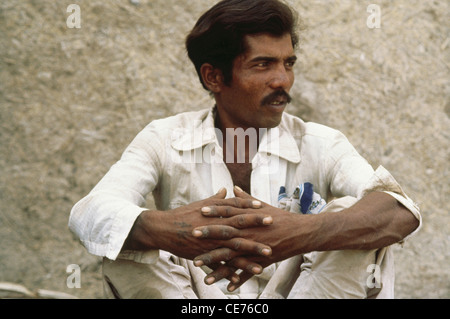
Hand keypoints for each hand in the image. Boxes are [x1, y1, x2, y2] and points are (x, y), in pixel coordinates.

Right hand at [124, 187, 272, 264]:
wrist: (163, 229)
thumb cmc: (182, 215)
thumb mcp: (199, 204)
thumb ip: (215, 199)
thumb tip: (226, 190)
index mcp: (214, 213)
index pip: (235, 206)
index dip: (249, 205)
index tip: (263, 205)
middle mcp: (214, 226)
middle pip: (239, 225)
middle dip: (257, 224)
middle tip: (273, 224)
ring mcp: (211, 242)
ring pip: (234, 247)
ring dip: (251, 252)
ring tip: (268, 255)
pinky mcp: (205, 255)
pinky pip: (221, 265)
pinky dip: (232, 271)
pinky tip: (243, 277)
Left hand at [193, 186, 303, 290]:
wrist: (301, 232)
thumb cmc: (281, 217)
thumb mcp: (263, 206)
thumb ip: (245, 198)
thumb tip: (232, 188)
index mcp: (250, 217)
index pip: (230, 212)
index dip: (215, 210)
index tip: (201, 209)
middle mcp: (251, 232)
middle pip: (226, 233)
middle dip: (209, 234)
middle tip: (193, 234)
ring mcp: (255, 248)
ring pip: (232, 256)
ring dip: (215, 262)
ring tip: (198, 265)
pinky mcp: (262, 261)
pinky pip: (248, 272)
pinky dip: (238, 279)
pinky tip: (227, 287)